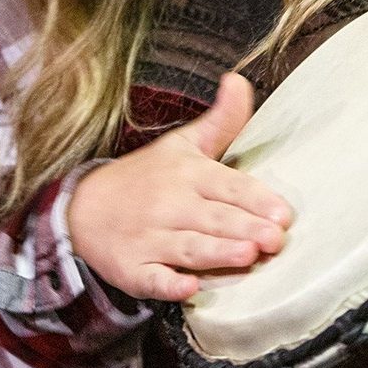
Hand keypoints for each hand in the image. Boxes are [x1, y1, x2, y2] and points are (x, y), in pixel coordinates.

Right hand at [66, 72, 291, 300]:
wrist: (84, 207)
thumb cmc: (146, 177)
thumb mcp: (182, 143)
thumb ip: (221, 120)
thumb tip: (240, 80)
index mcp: (186, 173)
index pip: (226, 185)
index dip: (255, 198)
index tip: (282, 212)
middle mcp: (169, 205)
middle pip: (213, 218)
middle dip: (244, 227)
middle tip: (276, 239)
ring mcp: (149, 238)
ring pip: (189, 247)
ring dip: (216, 252)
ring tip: (247, 255)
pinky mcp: (133, 269)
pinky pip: (152, 279)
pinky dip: (168, 284)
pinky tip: (187, 288)